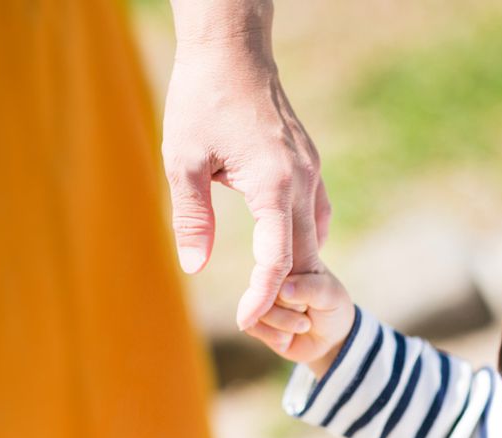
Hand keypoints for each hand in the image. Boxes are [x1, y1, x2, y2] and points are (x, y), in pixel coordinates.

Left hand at [162, 1, 330, 330]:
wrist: (232, 52)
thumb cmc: (201, 100)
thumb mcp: (184, 161)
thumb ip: (192, 217)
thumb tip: (194, 266)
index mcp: (274, 182)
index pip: (278, 258)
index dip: (263, 296)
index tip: (246, 321)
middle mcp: (301, 179)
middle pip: (305, 254)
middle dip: (285, 291)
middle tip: (260, 317)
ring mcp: (311, 170)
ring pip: (316, 235)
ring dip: (298, 266)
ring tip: (274, 291)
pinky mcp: (309, 162)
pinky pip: (317, 213)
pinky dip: (305, 239)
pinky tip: (288, 247)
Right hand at [246, 269, 355, 377]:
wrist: (330, 338)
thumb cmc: (331, 307)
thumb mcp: (329, 294)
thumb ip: (309, 287)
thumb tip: (283, 289)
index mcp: (290, 257)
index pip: (278, 262)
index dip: (294, 284)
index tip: (309, 293)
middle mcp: (270, 275)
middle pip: (269, 289)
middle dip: (294, 306)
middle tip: (309, 307)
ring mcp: (259, 297)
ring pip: (261, 310)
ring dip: (288, 323)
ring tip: (304, 322)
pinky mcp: (253, 319)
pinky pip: (253, 326)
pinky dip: (276, 336)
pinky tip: (288, 335)